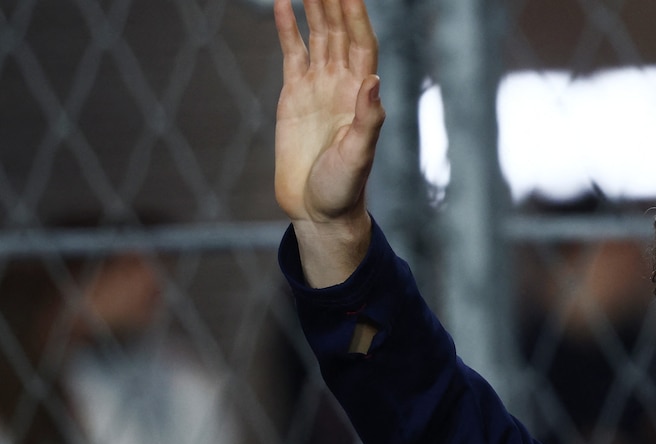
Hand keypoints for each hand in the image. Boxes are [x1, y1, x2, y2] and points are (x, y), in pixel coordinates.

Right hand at [274, 0, 385, 284]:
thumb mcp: (359, 156)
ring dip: (314, 6)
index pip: (362, 43)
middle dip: (334, 1)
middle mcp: (341, 84)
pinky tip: (282, 4)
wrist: (318, 210)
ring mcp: (317, 87)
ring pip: (318, 35)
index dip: (357, 15)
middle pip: (340, 31)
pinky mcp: (293, 96)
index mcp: (360, 95)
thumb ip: (368, 119)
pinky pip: (291, 53)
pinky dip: (287, 28)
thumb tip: (373, 78)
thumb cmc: (344, 189)